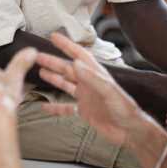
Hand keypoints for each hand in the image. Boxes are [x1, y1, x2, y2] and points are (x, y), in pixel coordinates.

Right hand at [35, 33, 150, 148]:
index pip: (78, 55)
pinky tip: (45, 106)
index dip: (66, 45)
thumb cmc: (124, 108)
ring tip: (40, 71)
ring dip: (53, 78)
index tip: (54, 37)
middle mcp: (89, 84)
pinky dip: (56, 107)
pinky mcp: (85, 111)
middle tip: (37, 55)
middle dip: (52, 61)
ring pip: (66, 84)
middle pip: (67, 69)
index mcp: (96, 75)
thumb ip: (92, 78)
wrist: (130, 130)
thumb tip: (75, 63)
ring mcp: (87, 97)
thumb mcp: (108, 90)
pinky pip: (67, 108)